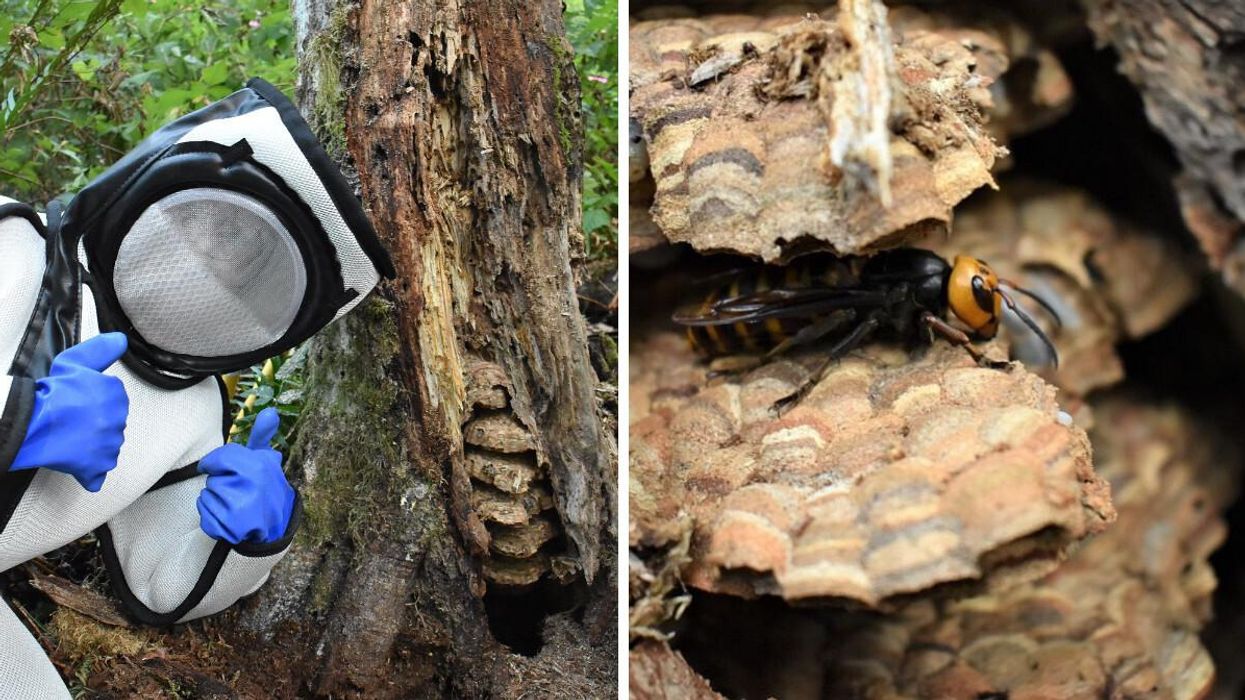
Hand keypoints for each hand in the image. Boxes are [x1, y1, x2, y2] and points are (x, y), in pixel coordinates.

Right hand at [11, 333, 129, 491]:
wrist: (33, 420)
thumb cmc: (52, 393)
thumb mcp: (75, 361)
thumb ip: (101, 350)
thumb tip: (121, 341)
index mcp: (117, 396)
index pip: (112, 403)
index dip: (92, 404)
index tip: (78, 404)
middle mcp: (119, 420)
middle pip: (109, 425)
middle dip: (93, 425)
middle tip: (71, 422)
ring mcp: (109, 445)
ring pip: (105, 447)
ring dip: (90, 445)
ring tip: (68, 437)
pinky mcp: (97, 465)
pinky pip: (97, 472)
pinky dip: (88, 471)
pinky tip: (75, 462)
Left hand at [196, 408, 295, 544]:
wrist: (276, 523)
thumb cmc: (265, 487)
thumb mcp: (266, 460)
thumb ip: (262, 435)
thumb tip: (270, 411)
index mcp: (258, 468)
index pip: (222, 457)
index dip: (219, 462)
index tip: (225, 469)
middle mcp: (249, 488)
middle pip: (213, 477)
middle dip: (222, 482)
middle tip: (239, 490)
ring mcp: (239, 510)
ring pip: (206, 494)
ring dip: (216, 498)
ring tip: (236, 503)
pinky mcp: (229, 528)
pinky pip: (204, 512)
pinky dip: (212, 514)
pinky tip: (229, 515)